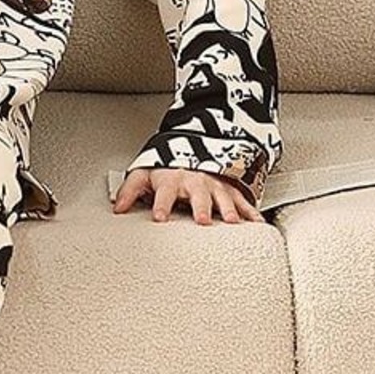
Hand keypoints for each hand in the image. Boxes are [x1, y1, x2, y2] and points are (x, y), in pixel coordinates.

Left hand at [112, 166, 264, 223]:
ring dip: (227, 208)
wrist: (190, 149)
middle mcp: (194, 181)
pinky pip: (243, 201)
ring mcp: (214, 185)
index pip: (165, 192)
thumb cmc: (165, 169)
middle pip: (198, 194)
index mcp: (171, 179)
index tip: (159, 217)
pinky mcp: (230, 189)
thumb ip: (129, 191)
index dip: (161, 204)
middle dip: (200, 206)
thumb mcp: (143, 175)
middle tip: (202, 220)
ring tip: (230, 221)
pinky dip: (251, 212)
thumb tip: (117, 208)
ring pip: (223, 196)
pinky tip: (257, 224)